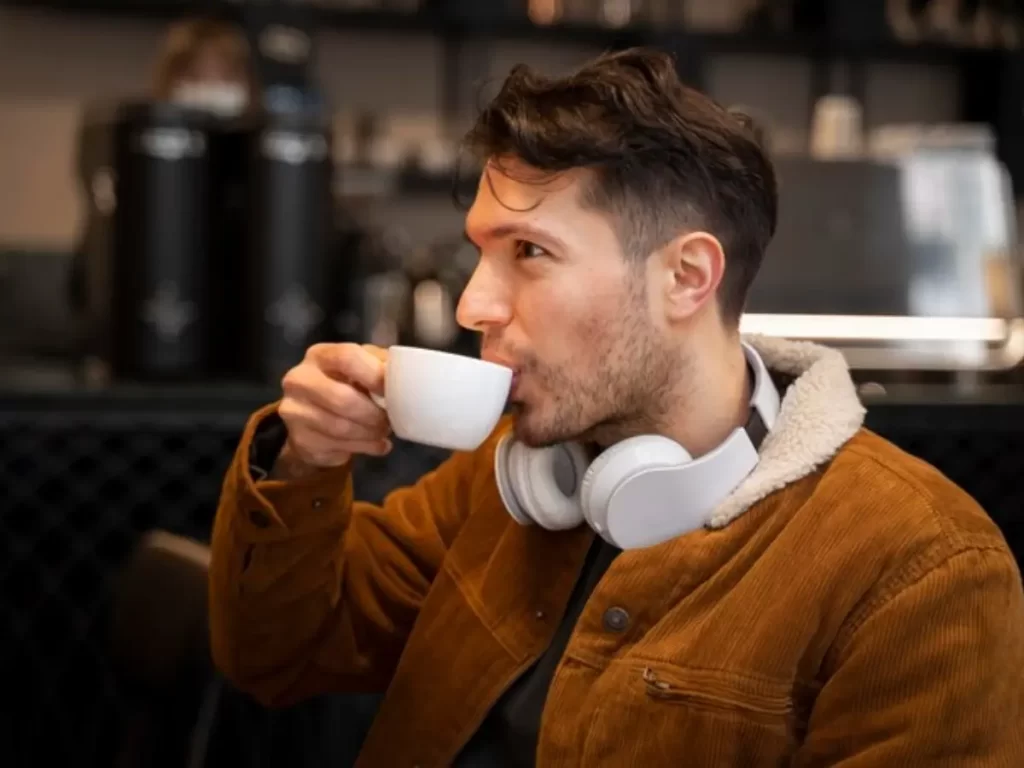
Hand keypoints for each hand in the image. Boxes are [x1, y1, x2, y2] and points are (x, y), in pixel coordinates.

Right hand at [273, 343, 391, 476]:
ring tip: (383, 432)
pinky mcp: (300, 439)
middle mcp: (299, 380)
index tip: (394, 391)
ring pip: (341, 427)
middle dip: (373, 414)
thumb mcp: (363, 368)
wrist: (312, 419)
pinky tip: (375, 445)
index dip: (375, 376)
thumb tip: (407, 375)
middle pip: (342, 398)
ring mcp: (295, 411)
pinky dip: (364, 448)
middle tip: (389, 421)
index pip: (347, 357)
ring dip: (370, 434)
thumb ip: (381, 366)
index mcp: (320, 355)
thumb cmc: (346, 386)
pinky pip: (338, 447)